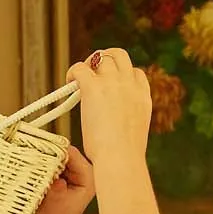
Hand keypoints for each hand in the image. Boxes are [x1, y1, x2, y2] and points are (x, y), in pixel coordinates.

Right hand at [26, 143, 95, 213]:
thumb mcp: (53, 202)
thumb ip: (54, 183)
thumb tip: (50, 167)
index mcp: (87, 178)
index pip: (70, 152)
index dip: (51, 147)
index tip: (34, 146)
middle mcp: (81, 173)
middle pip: (61, 151)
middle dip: (44, 152)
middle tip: (26, 151)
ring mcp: (69, 175)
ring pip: (52, 157)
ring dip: (39, 158)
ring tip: (24, 160)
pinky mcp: (59, 179)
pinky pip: (47, 165)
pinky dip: (37, 165)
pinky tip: (26, 167)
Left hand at [66, 49, 151, 174]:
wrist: (121, 158)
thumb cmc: (125, 157)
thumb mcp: (134, 134)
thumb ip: (127, 121)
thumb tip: (113, 127)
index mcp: (142, 96)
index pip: (135, 73)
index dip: (121, 76)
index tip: (111, 85)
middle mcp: (130, 84)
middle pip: (119, 55)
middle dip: (105, 59)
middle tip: (92, 73)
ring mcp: (112, 82)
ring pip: (101, 56)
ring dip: (88, 63)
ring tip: (79, 79)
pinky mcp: (93, 87)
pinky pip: (80, 68)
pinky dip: (73, 72)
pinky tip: (69, 82)